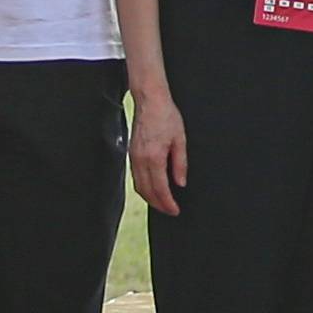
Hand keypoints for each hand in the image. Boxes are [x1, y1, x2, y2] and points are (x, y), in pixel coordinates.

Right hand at [126, 87, 190, 216]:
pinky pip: (135, 177)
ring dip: (150, 198)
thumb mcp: (180, 140)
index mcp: (154, 158)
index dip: (167, 203)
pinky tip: (152, 188)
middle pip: (147, 191)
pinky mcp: (132, 153)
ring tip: (162, 203)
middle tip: (170, 211)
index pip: (160, 188)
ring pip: (139, 186)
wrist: (150, 101)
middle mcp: (141, 160)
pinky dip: (143, 187)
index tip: (175, 210)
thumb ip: (180, 164)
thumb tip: (180, 183)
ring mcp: (134, 157)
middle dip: (158, 204)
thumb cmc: (167, 116)